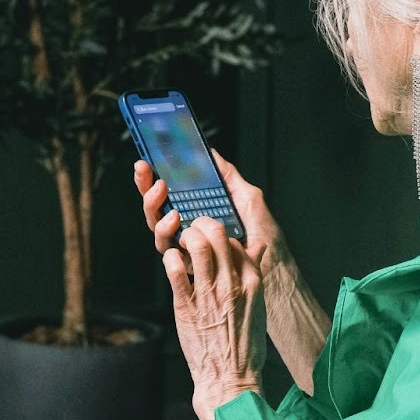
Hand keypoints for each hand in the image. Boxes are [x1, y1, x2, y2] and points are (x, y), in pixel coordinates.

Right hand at [134, 150, 287, 273]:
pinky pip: (166, 248)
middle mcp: (187, 227)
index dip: (152, 178)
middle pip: (156, 208)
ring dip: (154, 208)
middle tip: (146, 172)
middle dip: (146, 188)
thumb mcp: (247, 198)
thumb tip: (211, 154)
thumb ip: (228, 176)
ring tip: (162, 193)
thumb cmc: (262, 234)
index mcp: (197, 211)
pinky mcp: (187, 262)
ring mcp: (185, 245)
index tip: (146, 162)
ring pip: (156, 226)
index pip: (168, 193)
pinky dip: (166, 232)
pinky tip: (174, 219)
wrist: (273, 265)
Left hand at [165, 216, 265, 419]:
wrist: (229, 379)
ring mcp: (208, 294)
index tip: (213, 240)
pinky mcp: (185, 305)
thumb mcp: (259, 308)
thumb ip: (253, 277)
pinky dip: (171, 257)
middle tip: (193, 230)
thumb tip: (256, 250)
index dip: (222, 236)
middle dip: (203, 225)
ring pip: (197, 246)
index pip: (237, 243)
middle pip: (218, 235)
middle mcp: (232, 285)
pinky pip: (175, 270)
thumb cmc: (245, 348)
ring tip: (182, 241)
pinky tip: (172, 261)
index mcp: (253, 284)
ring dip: (186, 236)